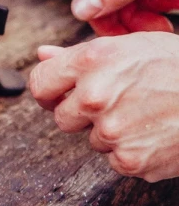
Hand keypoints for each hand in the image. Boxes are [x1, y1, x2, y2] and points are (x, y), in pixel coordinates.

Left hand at [29, 34, 178, 180]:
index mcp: (91, 61)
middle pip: (62, 117)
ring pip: (92, 140)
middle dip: (81, 113)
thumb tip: (44, 55)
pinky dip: (131, 152)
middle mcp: (95, 95)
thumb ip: (78, 54)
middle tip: (115, 102)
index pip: (40, 84)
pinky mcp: (129, 161)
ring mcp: (111, 131)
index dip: (50, 90)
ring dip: (109, 132)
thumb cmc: (178, 66)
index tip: (59, 94)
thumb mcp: (129, 44)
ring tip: (142, 113)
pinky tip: (153, 132)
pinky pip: (115, 160)